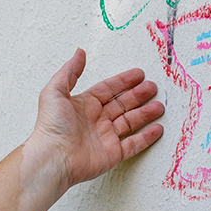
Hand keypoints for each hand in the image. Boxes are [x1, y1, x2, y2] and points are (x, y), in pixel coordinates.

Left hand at [23, 49, 163, 192]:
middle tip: (153, 87)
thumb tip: (79, 53)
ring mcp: (105, 137)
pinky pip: (133, 144)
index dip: (124, 81)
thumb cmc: (51, 127)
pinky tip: (157, 129)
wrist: (54, 157)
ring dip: (145, 114)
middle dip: (138, 95)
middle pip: (122, 104)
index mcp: (84, 105)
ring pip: (130, 122)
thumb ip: (70, 71)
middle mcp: (95, 120)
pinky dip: (146, 137)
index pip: (109, 89)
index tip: (139, 74)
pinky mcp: (112, 154)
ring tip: (159, 106)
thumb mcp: (55, 91)